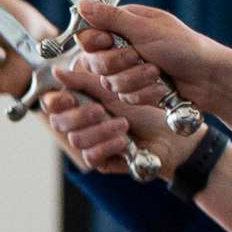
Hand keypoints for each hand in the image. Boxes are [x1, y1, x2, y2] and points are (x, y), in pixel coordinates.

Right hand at [42, 61, 182, 178]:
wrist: (178, 120)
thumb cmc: (153, 93)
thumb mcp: (120, 77)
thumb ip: (86, 75)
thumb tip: (56, 71)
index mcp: (83, 97)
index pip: (53, 103)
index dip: (54, 101)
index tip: (66, 98)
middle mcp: (84, 120)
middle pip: (58, 123)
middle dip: (79, 116)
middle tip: (100, 109)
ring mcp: (93, 141)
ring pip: (76, 140)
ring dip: (100, 131)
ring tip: (124, 124)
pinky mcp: (105, 160)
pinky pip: (91, 157)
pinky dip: (107, 146)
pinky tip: (125, 140)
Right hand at [69, 0, 231, 112]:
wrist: (208, 79)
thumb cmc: (184, 47)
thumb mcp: (146, 29)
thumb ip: (111, 19)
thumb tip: (82, 3)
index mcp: (122, 26)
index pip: (88, 34)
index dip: (94, 42)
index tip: (107, 42)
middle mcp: (121, 48)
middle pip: (94, 61)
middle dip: (120, 63)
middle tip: (140, 56)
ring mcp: (127, 71)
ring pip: (109, 83)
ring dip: (136, 80)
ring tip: (158, 73)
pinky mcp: (134, 92)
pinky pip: (124, 98)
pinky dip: (145, 93)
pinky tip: (161, 87)